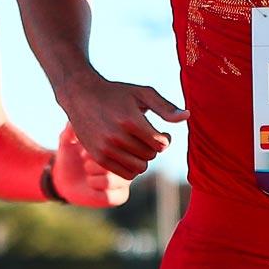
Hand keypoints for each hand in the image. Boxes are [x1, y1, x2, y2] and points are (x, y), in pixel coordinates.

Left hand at [52, 126, 128, 208]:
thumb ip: (71, 128)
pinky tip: (90, 182)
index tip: (86, 147)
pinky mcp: (121, 196)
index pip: (120, 143)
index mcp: (123, 144)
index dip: (100, 145)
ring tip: (87, 169)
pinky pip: (111, 193)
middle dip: (97, 158)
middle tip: (85, 158)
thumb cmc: (70, 155)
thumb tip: (76, 119)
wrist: (63, 178)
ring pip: (114, 177)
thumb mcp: (68, 138)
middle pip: (120, 160)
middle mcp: (131, 161)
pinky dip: (95, 186)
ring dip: (94, 172)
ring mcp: (127, 179)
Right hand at [59, 70, 184, 178]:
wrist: (81, 95)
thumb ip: (165, 107)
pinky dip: (132, 167)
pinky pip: (125, 174)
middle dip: (153, 148)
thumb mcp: (142, 94)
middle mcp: (117, 136)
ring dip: (143, 158)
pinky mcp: (98, 157)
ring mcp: (106, 149)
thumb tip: (187, 116)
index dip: (165, 140)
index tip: (161, 133)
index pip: (160, 144)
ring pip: (139, 167)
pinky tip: (129, 153)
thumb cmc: (116, 93)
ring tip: (139, 145)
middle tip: (148, 138)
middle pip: (150, 156)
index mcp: (131, 121)